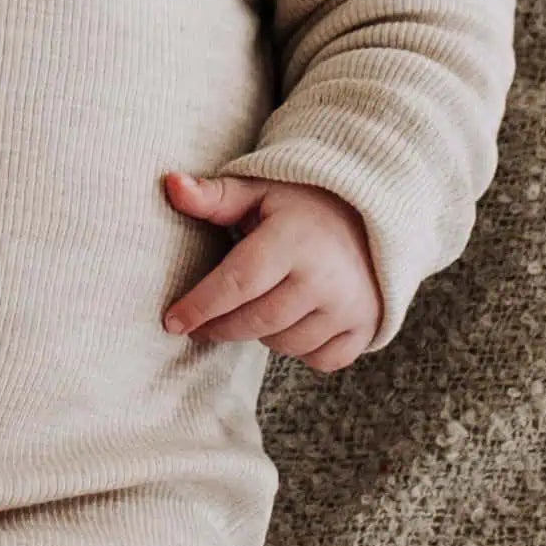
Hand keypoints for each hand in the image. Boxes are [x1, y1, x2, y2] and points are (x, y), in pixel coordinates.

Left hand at [161, 171, 383, 373]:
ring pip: (285, 344)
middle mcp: (325, 277)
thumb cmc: (303, 204)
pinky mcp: (366, 327)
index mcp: (294, 239)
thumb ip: (215, 196)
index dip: (201, 306)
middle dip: (220, 327)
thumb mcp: (259, 191)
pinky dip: (301, 349)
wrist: (373, 215)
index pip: (237, 283)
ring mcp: (350, 306)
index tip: (172, 321)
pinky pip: (319, 359)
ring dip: (261, 334)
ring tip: (255, 309)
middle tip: (200, 325)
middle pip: (257, 321)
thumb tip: (172, 186)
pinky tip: (293, 322)